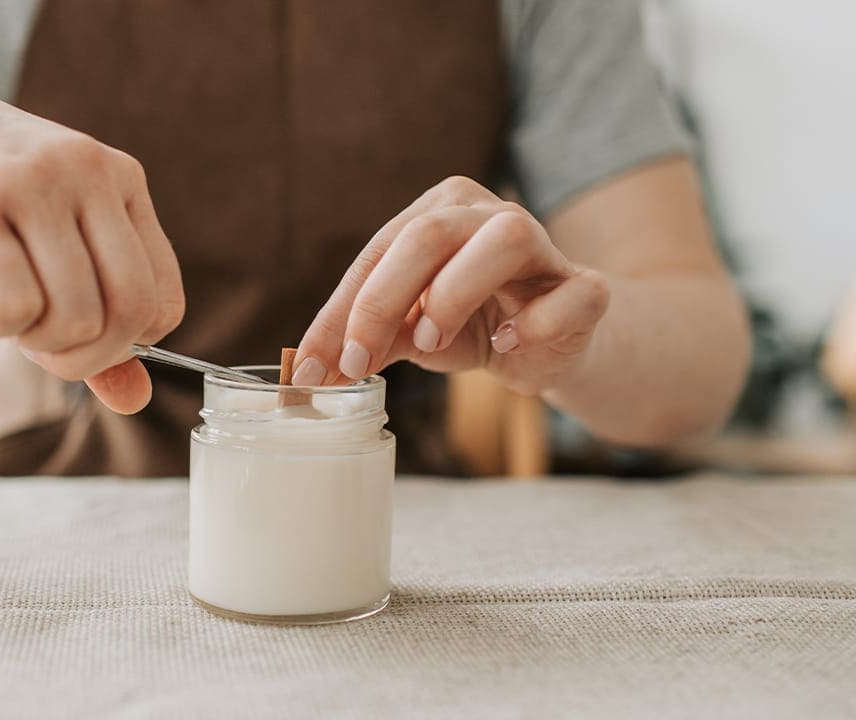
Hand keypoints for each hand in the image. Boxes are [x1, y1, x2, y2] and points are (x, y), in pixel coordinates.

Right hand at [0, 62, 183, 412]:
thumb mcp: (52, 237)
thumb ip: (97, 321)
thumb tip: (136, 400)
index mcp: (122, 180)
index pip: (164, 301)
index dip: (123, 346)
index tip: (79, 338)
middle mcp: (88, 174)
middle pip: (127, 315)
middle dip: (82, 356)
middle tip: (37, 339)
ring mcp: (30, 184)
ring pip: (73, 317)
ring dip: (31, 338)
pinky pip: (11, 305)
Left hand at [294, 176, 609, 395]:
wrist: (546, 345)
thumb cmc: (468, 326)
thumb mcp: (410, 333)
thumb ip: (369, 341)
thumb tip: (315, 369)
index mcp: (438, 213)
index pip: (378, 254)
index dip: (341, 312)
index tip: (312, 368)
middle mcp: (488, 214)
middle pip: (428, 235)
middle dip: (381, 301)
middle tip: (357, 360)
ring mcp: (544, 246)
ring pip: (505, 239)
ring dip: (455, 293)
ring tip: (432, 343)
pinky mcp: (586, 288)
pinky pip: (571, 294)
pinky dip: (534, 323)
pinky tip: (507, 343)